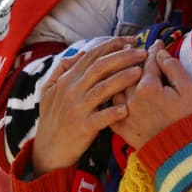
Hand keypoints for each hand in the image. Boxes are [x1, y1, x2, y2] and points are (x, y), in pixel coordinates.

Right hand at [31, 37, 145, 173]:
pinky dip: (113, 112)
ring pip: (103, 89)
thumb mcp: (48, 91)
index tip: (131, 40)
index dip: (112, 45)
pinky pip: (100, 117)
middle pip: (100, 67)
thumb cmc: (53, 119)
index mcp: (67, 79)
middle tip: (142, 53)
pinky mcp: (83, 127)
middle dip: (123, 57)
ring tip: (140, 72)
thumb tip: (79, 53)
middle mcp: (71, 90)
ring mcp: (77, 109)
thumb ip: (61, 70)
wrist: (48, 150)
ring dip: (122, 79)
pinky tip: (127, 108)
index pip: (92, 55)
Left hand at [111, 41, 191, 150]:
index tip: (156, 43)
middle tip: (131, 47)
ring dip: (117, 76)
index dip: (153, 50)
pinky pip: (111, 109)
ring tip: (120, 67)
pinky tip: (111, 93)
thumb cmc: (189, 120)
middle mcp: (132, 98)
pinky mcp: (122, 129)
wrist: (181, 155)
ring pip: (115, 88)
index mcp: (148, 86)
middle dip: (130, 58)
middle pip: (127, 72)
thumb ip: (173, 68)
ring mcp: (125, 114)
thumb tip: (159, 52)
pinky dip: (110, 99)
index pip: (148, 61)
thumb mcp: (189, 90)